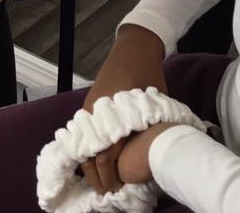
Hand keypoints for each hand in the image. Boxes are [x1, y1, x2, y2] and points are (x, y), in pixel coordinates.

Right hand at [80, 25, 166, 194]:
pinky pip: (84, 132)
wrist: (135, 48)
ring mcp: (90, 108)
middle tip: (107, 191)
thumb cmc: (149, 76)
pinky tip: (94, 161)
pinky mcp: (89, 103)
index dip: (110, 176)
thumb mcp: (156, 105)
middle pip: (90, 153)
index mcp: (114, 116)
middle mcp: (97, 113)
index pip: (106, 156)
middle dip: (96, 177)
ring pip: (83, 144)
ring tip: (99, 181)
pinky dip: (87, 148)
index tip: (117, 189)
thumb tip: (152, 159)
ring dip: (89, 164)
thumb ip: (149, 131)